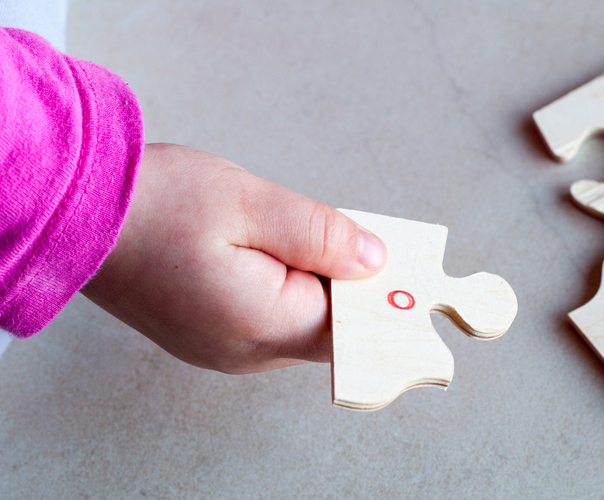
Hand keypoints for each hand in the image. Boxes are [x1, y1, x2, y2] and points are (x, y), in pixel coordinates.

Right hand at [82, 143, 386, 373]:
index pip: (353, 328)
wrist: (76, 212)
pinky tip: (272, 249)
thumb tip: (375, 260)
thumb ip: (321, 235)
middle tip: (350, 233)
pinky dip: (285, 286)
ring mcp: (224, 349)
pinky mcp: (209, 334)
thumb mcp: (251, 204)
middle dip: (348, 283)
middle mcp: (246, 353)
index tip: (398, 258)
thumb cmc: (156, 205)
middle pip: (329, 329)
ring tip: (299, 233)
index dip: (380, 294)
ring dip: (315, 281)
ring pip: (300, 321)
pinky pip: (269, 317)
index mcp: (262, 328)